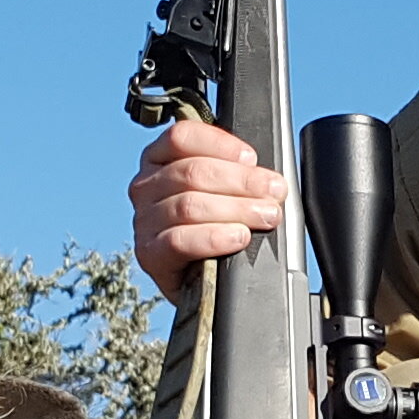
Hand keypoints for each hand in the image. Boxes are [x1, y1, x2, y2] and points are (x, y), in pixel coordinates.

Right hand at [127, 116, 285, 300]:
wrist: (205, 280)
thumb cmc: (217, 225)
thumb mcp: (224, 189)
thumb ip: (236, 172)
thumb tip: (267, 177)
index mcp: (161, 159)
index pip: (181, 138)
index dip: (220, 144)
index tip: (251, 158)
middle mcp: (146, 186)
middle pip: (192, 172)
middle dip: (242, 182)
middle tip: (274, 193)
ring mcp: (144, 220)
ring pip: (189, 205)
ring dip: (236, 209)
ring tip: (265, 216)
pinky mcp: (148, 253)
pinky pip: (179, 240)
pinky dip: (214, 237)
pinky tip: (238, 236)